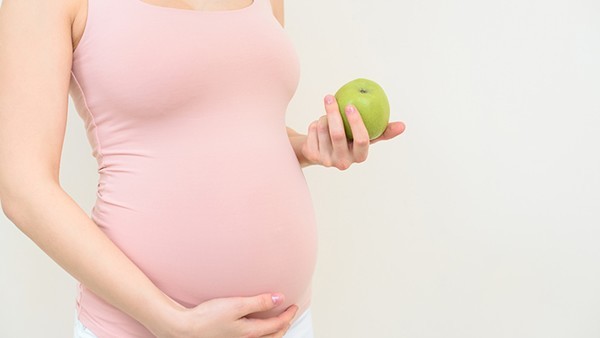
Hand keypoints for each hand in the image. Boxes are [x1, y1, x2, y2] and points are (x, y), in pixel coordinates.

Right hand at [154, 293, 297, 337]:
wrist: (184, 328)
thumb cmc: (207, 318)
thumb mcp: (237, 305)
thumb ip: (259, 302)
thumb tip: (279, 299)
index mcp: (251, 333)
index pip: (277, 325)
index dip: (288, 315)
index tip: (293, 306)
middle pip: (273, 336)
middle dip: (284, 325)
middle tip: (289, 313)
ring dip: (274, 331)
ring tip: (277, 322)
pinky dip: (262, 334)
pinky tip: (256, 326)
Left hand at [300, 94, 405, 169]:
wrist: (321, 150)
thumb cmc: (349, 139)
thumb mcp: (365, 135)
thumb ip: (382, 131)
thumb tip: (402, 126)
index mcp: (360, 156)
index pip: (362, 140)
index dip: (357, 122)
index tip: (351, 105)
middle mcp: (344, 162)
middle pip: (338, 135)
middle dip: (333, 113)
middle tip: (331, 97)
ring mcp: (327, 161)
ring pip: (323, 130)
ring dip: (323, 117)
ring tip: (326, 114)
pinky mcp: (313, 156)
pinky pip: (312, 132)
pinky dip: (314, 123)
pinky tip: (317, 125)